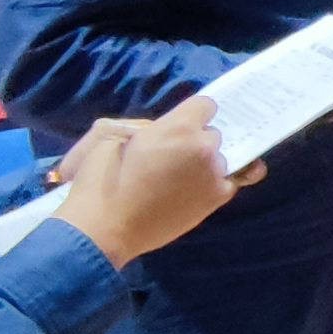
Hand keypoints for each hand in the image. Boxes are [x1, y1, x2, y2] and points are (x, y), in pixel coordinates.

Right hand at [43, 97, 250, 267]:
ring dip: (205, 164)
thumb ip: (148, 128)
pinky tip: (202, 188)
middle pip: (212, 134)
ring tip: (180, 180)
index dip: (193, 114)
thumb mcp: (114, 136)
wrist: (107, 228)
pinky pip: (230, 181)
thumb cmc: (102, 180)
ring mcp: (213, 174)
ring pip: (220, 158)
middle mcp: (203, 147)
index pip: (206, 105)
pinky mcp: (216, 199)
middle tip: (173, 157)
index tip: (182, 125)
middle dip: (195, 141)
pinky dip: (218, 182)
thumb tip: (161, 130)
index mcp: (178, 127)